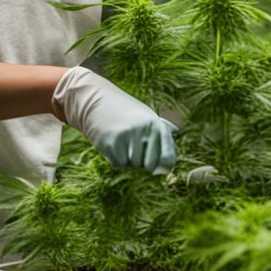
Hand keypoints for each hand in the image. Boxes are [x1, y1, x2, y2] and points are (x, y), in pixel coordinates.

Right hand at [52, 66, 177, 173]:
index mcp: (156, 125)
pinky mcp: (111, 143)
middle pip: (150, 165)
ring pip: (133, 165)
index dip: (164, 167)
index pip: (168, 157)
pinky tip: (112, 143)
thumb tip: (175, 137)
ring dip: (128, 159)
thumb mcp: (146, 115)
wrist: (96, 100)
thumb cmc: (124, 111)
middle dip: (143, 163)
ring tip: (122, 141)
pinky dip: (116, 158)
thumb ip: (161, 129)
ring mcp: (127, 137)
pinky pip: (119, 163)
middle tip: (134, 149)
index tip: (160, 170)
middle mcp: (144, 131)